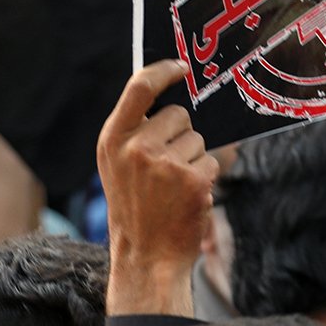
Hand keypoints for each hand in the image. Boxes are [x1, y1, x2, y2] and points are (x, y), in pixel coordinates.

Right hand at [98, 60, 218, 315]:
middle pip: (179, 114)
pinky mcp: (193, 180)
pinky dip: (205, 177)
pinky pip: (211, 161)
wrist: (145, 258)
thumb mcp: (118, 166)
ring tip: (172, 188)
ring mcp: (165, 164)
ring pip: (198, 139)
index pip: (140, 86)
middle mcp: (137, 148)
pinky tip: (187, 198)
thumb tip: (174, 92)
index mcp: (113, 140)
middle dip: (180, 135)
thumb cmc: (135, 208)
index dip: (164, 70)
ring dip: (193, 158)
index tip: (182, 67)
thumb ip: (135, 131)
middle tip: (165, 168)